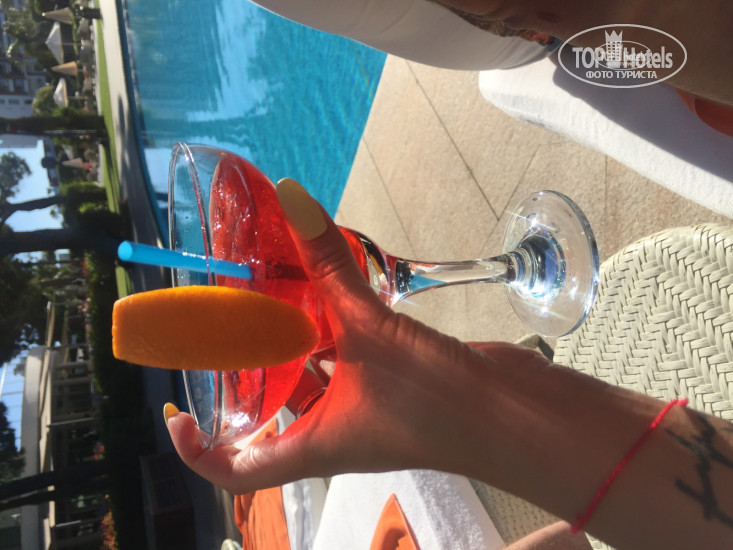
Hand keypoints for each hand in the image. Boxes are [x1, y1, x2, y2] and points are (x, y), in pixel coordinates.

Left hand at [165, 178, 548, 493]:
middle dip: (245, 370)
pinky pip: (344, 355)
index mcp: (314, 444)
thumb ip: (332, 266)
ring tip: (267, 292)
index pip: (236, 469)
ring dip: (290, 338)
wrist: (513, 415)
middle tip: (224, 323)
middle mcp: (332, 430)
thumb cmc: (437, 400)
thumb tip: (291, 199)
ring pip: (309, 375)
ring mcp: (362, 406)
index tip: (176, 410)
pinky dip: (330, 325)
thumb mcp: (373, 331)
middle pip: (269, 411)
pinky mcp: (389, 380)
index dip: (198, 448)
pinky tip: (325, 286)